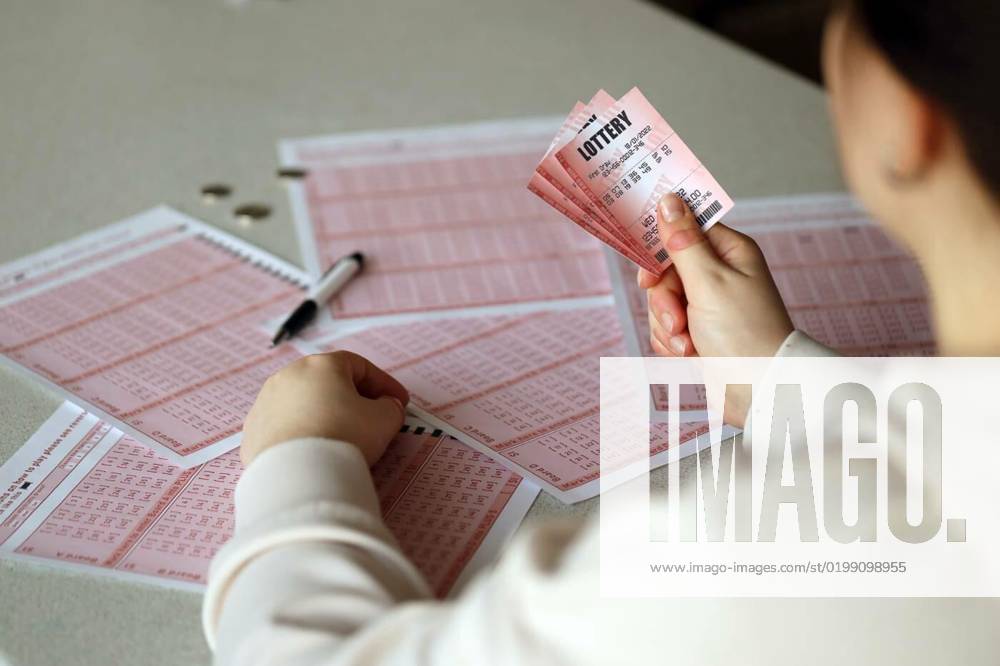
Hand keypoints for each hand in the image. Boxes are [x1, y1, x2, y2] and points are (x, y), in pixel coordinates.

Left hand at [241, 351, 408, 466]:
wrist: (297, 475)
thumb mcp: (384, 419)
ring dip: (325, 414)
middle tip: (371, 417)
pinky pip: (285, 425)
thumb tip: (386, 406)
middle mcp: (289, 375)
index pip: (360, 366)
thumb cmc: (344, 436)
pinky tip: (314, 451)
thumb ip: (390, 407)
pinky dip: (303, 432)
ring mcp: (266, 401)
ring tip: (341, 436)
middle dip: (353, 397)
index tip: (397, 402)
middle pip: (329, 381)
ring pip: (304, 402)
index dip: (384, 384)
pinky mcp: (253, 429)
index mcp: (322, 365)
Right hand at [639, 194, 793, 424]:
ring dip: (667, 326)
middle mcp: (720, 274)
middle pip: (667, 271)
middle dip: (664, 301)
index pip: (684, 231)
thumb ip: (683, 242)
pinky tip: (688, 355)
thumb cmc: (744, 334)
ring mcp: (708, 305)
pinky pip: (666, 327)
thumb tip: (670, 200)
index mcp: (730, 252)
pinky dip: (671, 342)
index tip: (650, 275)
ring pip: (662, 302)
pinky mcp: (699, 331)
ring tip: (688, 345)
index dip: (662, 253)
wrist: (759, 390)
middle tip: (677, 320)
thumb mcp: (708, 282)